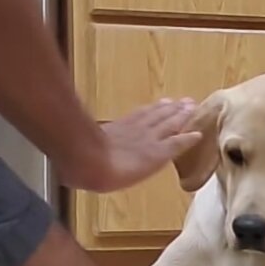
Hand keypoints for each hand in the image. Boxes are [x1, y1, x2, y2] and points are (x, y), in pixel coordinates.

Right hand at [58, 98, 201, 192]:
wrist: (89, 163)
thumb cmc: (79, 161)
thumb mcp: (77, 152)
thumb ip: (80, 153)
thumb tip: (65, 165)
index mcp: (117, 130)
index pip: (138, 116)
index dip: (151, 110)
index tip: (161, 102)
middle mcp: (134, 130)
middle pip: (157, 116)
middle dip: (171, 109)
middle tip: (183, 100)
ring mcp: (147, 140)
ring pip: (169, 124)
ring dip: (181, 116)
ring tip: (191, 108)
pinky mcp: (158, 153)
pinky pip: (177, 143)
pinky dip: (188, 138)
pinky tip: (198, 135)